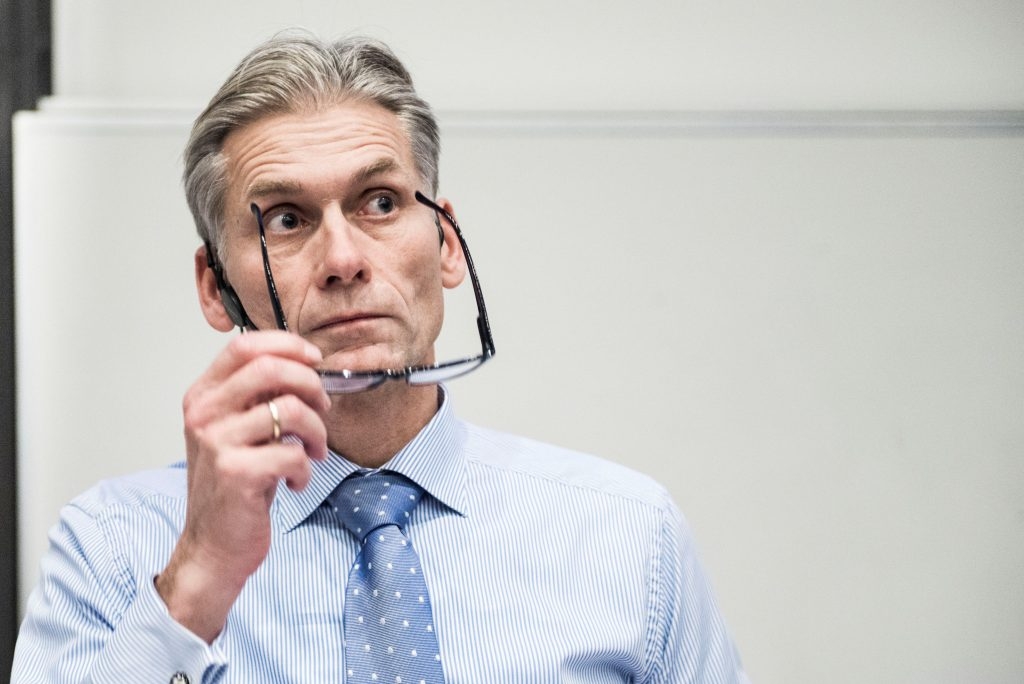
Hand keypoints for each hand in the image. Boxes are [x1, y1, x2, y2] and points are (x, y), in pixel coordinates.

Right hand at [156, 331, 331, 641]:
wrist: (213, 547)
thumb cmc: (233, 486)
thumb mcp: (237, 431)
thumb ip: (258, 397)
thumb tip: (305, 364)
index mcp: (203, 397)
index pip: (244, 346)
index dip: (287, 345)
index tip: (315, 359)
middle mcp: (204, 414)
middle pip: (271, 369)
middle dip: (311, 385)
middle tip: (323, 410)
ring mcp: (217, 443)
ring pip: (291, 410)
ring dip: (317, 432)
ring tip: (314, 452)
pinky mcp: (236, 473)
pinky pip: (293, 453)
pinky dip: (305, 469)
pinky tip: (296, 481)